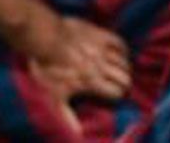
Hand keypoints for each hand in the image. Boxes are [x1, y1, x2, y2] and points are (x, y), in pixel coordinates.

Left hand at [26, 15, 132, 132]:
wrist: (44, 39)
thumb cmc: (47, 70)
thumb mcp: (54, 97)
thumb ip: (67, 116)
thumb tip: (77, 135)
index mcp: (92, 82)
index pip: (116, 92)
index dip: (117, 96)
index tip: (115, 98)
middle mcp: (101, 67)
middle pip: (124, 77)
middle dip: (124, 83)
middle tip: (120, 85)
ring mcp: (102, 50)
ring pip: (123, 61)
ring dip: (124, 67)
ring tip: (121, 71)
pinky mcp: (101, 35)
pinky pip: (119, 42)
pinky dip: (122, 49)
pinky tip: (121, 52)